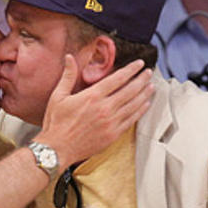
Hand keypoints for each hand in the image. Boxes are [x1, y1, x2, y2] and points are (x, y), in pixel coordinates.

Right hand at [33, 56, 153, 167]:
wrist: (57, 149)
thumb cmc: (56, 124)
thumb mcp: (58, 96)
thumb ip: (67, 76)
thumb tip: (70, 58)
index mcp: (92, 97)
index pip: (117, 78)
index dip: (131, 70)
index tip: (139, 64)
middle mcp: (104, 109)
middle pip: (130, 90)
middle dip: (141, 79)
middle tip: (148, 73)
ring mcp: (111, 123)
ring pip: (133, 105)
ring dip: (144, 94)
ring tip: (151, 86)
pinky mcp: (113, 135)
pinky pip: (131, 120)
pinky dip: (140, 111)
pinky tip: (145, 105)